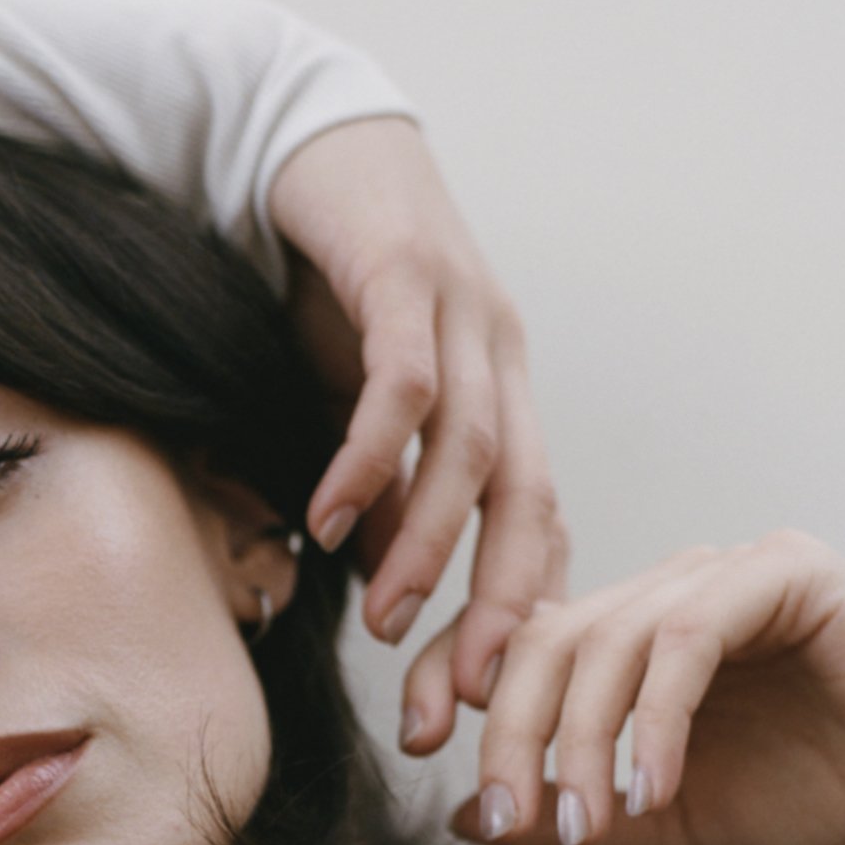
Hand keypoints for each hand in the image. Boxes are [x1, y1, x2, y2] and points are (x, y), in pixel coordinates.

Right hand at [266, 119, 563, 729]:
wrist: (312, 140)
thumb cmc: (335, 282)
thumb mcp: (357, 402)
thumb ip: (378, 486)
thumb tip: (374, 579)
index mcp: (503, 399)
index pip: (533, 530)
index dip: (511, 620)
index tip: (474, 703)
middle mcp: (502, 361)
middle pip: (531, 505)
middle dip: (500, 609)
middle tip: (460, 696)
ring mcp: (466, 315)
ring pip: (474, 454)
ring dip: (429, 547)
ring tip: (384, 618)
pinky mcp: (410, 274)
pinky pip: (403, 386)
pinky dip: (372, 459)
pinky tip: (331, 517)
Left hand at [428, 531, 844, 844]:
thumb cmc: (802, 800)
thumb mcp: (661, 824)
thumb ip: (569, 817)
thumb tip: (465, 819)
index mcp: (627, 641)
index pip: (512, 639)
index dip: (447, 676)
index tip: (412, 742)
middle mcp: (666, 595)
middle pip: (546, 637)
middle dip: (510, 729)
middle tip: (510, 812)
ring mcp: (724, 574)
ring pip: (611, 635)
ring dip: (587, 736)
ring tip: (593, 817)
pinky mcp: (784, 572)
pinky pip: (690, 632)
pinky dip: (659, 713)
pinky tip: (657, 782)